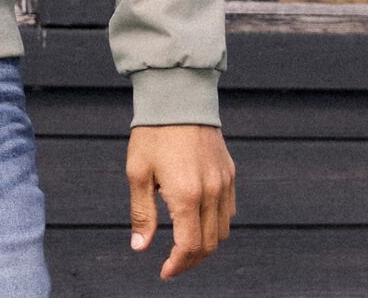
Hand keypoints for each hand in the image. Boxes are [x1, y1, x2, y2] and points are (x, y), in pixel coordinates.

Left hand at [127, 124, 235, 279]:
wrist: (179, 96)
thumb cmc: (153, 133)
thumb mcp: (138, 173)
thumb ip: (142, 213)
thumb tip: (140, 247)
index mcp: (186, 195)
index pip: (189, 246)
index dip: (177, 265)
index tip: (165, 271)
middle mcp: (211, 192)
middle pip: (209, 244)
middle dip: (191, 260)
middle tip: (172, 264)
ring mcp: (224, 182)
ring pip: (223, 230)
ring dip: (205, 245)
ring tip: (184, 246)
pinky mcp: (230, 173)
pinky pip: (229, 210)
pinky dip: (216, 224)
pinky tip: (198, 221)